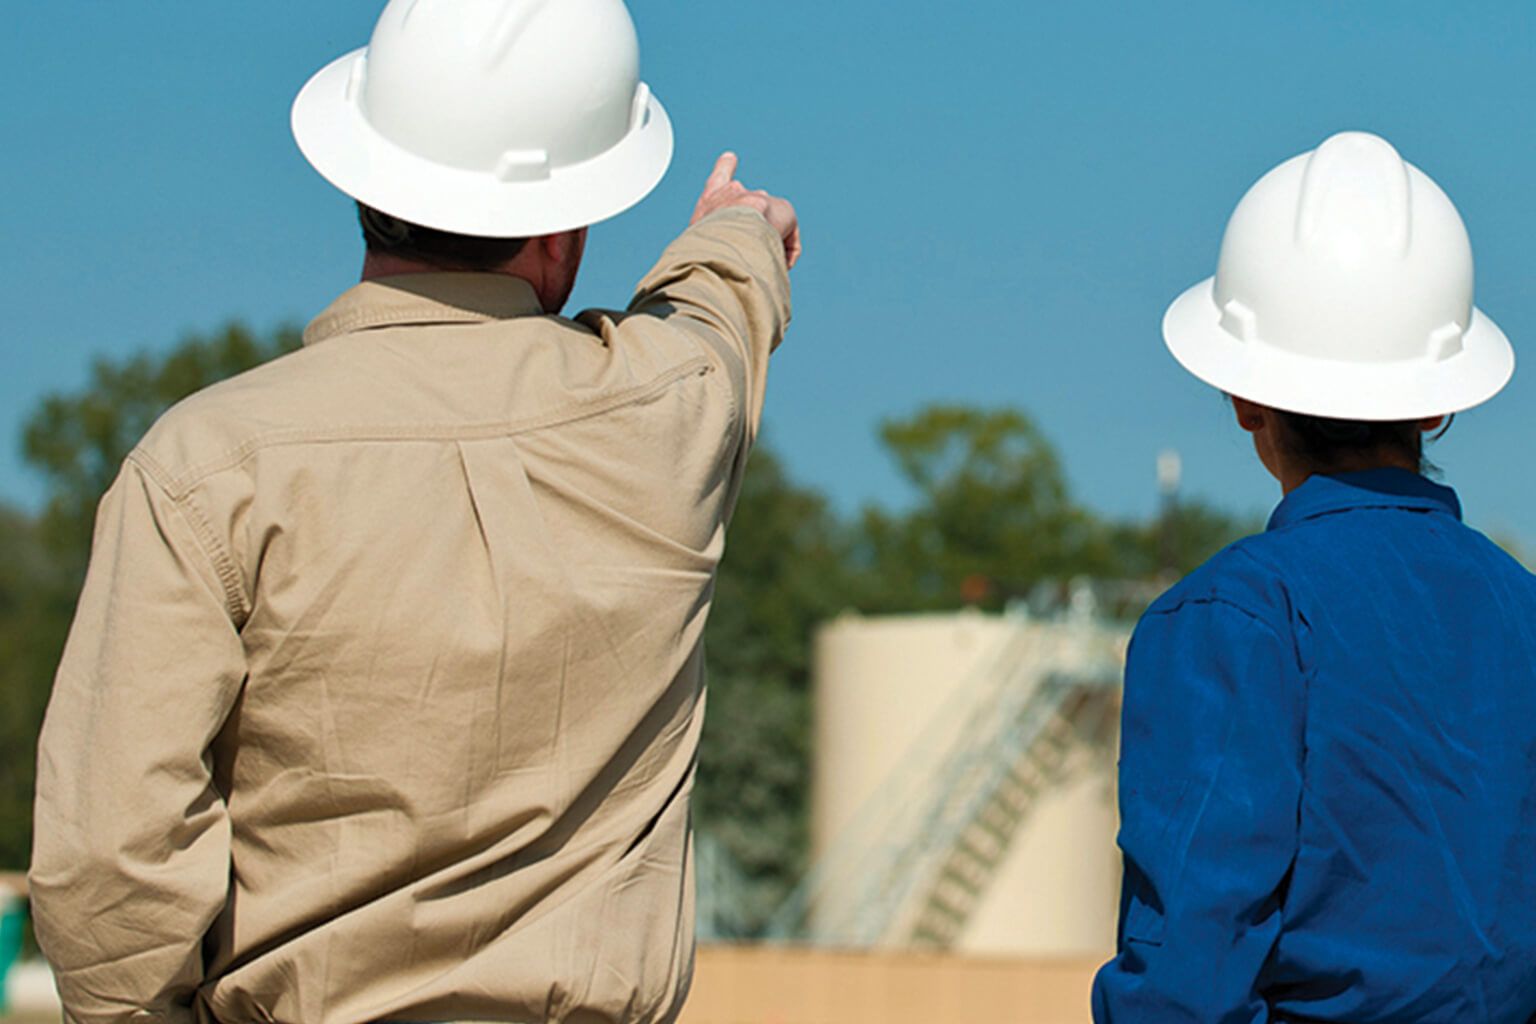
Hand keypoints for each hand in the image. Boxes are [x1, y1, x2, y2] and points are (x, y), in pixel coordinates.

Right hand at [691, 152, 801, 268]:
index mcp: (711, 200)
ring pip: (770, 228)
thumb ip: (710, 242)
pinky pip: (788, 241)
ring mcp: (760, 198)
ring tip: (759, 260)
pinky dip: (785, 254)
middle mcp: (735, 193)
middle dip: (756, 222)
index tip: (730, 157)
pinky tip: (777, 263)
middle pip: (752, 204)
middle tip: (752, 245)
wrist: (726, 236)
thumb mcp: (696, 242)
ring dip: (767, 245)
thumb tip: (736, 256)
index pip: (717, 179)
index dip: (724, 168)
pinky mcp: (783, 209)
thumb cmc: (706, 245)